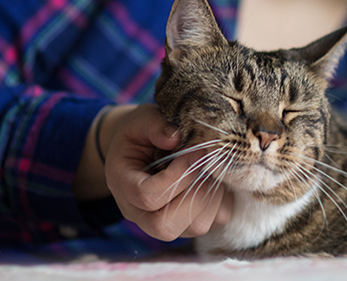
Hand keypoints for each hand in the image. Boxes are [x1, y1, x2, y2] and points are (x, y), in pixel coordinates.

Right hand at [103, 104, 233, 240]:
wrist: (144, 148)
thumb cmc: (143, 133)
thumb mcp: (143, 119)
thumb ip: (155, 125)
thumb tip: (176, 137)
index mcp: (123, 185)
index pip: (146, 196)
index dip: (177, 176)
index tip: (197, 152)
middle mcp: (139, 213)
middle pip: (165, 226)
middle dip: (195, 194)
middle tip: (207, 164)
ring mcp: (165, 223)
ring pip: (196, 227)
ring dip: (212, 196)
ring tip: (212, 168)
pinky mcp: (191, 224)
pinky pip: (216, 222)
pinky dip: (224, 200)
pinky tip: (217, 178)